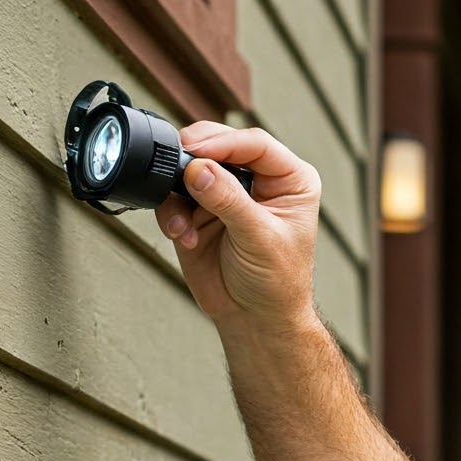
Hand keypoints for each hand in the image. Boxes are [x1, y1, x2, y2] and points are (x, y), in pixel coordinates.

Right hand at [156, 121, 320, 330]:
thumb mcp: (259, 238)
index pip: (254, 144)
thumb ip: (229, 201)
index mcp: (289, 179)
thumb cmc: (277, 281)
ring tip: (183, 223)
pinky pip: (173, 197)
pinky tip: (183, 235)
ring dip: (178, 190)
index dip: (223, 143)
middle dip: (194, 158)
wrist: (255, 318)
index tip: (194, 151)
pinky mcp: (198, 211)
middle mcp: (257, 180)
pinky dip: (171, 213)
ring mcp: (225, 193)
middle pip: (219, 146)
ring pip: (190, 167)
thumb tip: (198, 169)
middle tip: (176, 170)